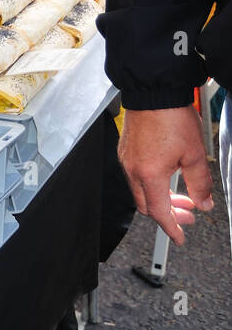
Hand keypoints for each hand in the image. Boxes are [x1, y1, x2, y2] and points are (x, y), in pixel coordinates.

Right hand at [117, 106, 214, 244]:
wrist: (153, 93)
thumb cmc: (171, 118)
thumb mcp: (194, 154)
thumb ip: (200, 182)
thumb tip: (204, 202)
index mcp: (149, 175)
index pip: (159, 212)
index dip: (171, 228)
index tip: (180, 237)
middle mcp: (133, 170)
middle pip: (147, 205)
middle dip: (168, 214)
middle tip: (188, 214)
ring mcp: (127, 161)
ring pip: (141, 191)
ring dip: (161, 198)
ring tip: (182, 195)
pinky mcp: (126, 151)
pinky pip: (136, 176)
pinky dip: (152, 184)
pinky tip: (167, 177)